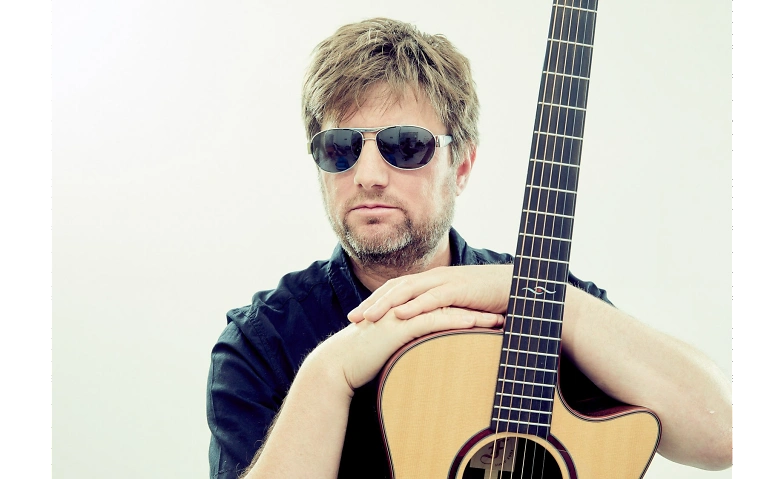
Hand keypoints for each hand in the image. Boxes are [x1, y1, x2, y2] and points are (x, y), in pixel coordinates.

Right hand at [322, 305, 503, 391]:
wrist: (339, 363)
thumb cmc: (364, 358)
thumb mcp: (393, 347)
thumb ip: (410, 343)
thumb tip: (427, 352)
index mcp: (408, 310)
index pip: (445, 305)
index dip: (470, 308)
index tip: (493, 315)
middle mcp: (407, 306)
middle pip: (450, 302)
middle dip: (478, 307)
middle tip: (504, 311)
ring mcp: (403, 313)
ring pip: (445, 309)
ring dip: (474, 314)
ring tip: (498, 320)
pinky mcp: (399, 325)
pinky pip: (431, 320)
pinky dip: (453, 321)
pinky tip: (472, 324)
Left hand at [347, 264, 513, 323]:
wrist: (519, 287)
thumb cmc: (491, 300)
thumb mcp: (460, 309)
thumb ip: (441, 316)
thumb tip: (425, 334)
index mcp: (433, 282)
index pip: (397, 289)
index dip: (376, 301)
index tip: (357, 317)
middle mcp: (435, 278)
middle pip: (396, 287)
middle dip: (372, 302)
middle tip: (352, 319)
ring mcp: (447, 281)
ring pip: (410, 290)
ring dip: (387, 304)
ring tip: (369, 318)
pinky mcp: (461, 289)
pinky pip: (434, 297)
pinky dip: (416, 306)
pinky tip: (402, 316)